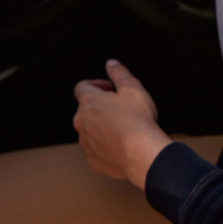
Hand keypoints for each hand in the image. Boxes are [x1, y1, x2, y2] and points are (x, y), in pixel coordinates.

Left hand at [73, 60, 171, 187]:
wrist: (141, 153)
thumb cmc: (137, 121)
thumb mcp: (132, 87)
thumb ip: (119, 73)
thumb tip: (111, 64)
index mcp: (89, 101)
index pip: (81, 86)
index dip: (96, 84)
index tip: (109, 88)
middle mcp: (82, 122)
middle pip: (85, 109)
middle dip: (100, 106)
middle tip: (120, 107)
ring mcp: (86, 143)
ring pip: (89, 130)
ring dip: (101, 126)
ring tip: (122, 127)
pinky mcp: (93, 160)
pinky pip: (95, 149)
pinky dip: (105, 145)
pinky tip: (120, 143)